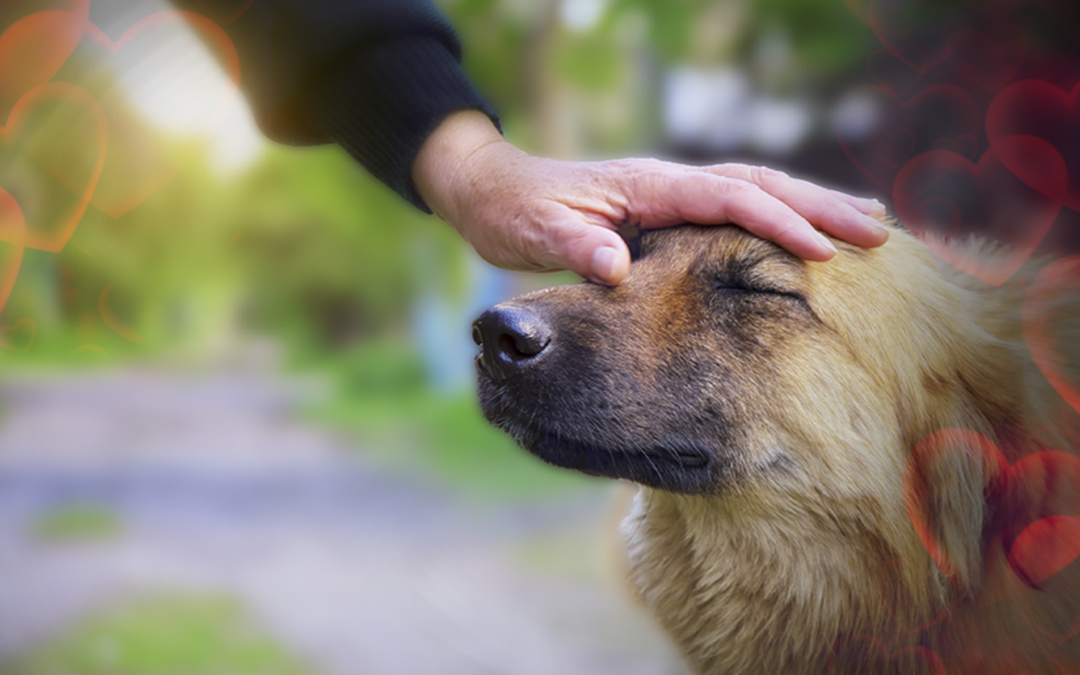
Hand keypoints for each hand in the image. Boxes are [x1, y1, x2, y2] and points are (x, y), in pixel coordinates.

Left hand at [412, 110, 889, 284]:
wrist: (493, 190)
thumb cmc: (514, 213)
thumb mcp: (535, 234)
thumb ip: (574, 248)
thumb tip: (615, 268)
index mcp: (648, 186)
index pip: (728, 198)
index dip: (778, 222)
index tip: (825, 252)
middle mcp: (668, 182)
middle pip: (760, 184)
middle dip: (820, 207)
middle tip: (880, 232)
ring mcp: (671, 192)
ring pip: (756, 190)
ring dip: (812, 205)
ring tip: (869, 222)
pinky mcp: (668, 209)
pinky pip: (736, 207)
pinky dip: (779, 213)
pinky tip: (803, 231)